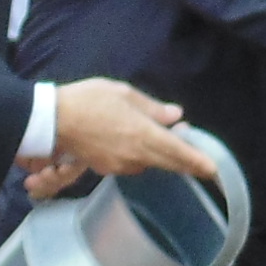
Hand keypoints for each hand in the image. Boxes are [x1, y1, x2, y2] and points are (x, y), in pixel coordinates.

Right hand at [38, 78, 208, 194]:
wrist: (51, 120)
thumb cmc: (88, 101)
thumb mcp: (124, 95)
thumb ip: (153, 108)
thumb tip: (176, 116)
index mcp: (144, 136)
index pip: (180, 154)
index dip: (199, 163)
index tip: (214, 170)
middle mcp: (136, 156)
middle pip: (169, 164)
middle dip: (185, 161)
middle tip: (197, 158)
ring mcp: (120, 166)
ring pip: (149, 163)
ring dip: (157, 155)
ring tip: (156, 137)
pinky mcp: (105, 169)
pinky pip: (130, 164)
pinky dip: (137, 156)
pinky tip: (130, 142)